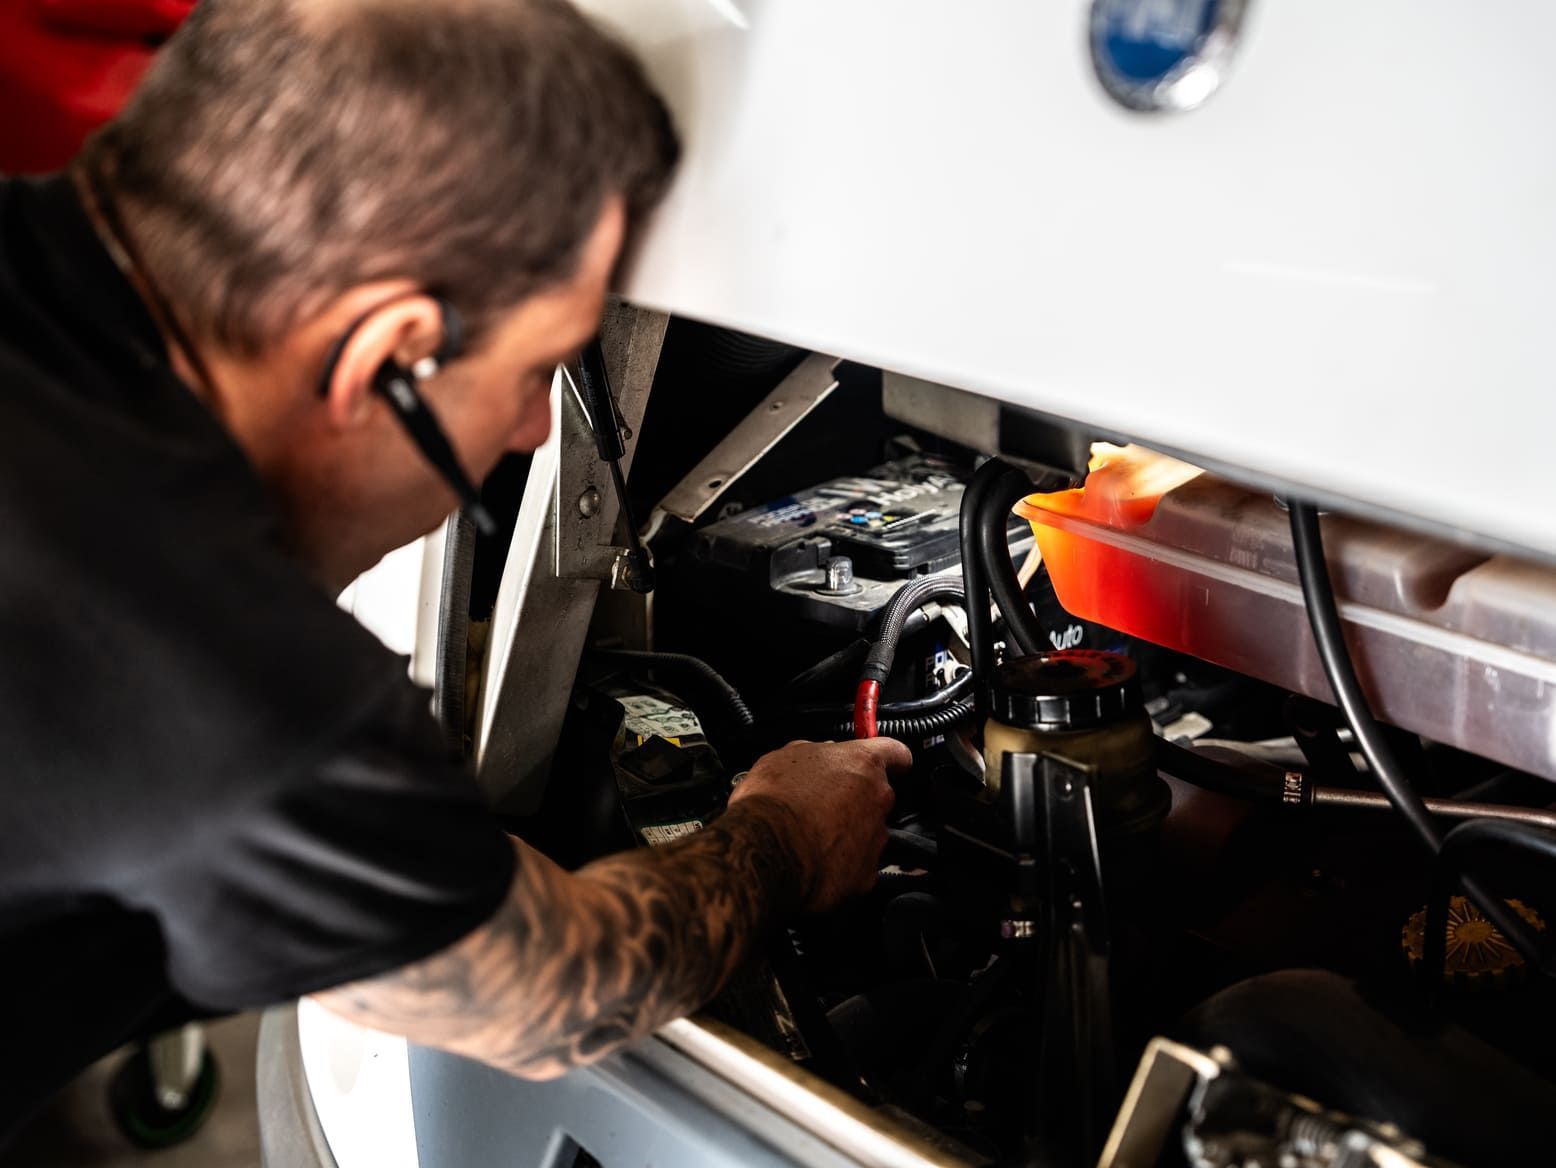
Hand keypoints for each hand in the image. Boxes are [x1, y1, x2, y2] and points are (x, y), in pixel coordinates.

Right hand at [727, 737, 910, 912]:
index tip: (886, 765)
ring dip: (848, 835)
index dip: (890, 759)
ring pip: (869, 833)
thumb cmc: (773, 801)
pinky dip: (841, 866)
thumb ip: (815, 752)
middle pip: (879, 797)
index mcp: (862, 763)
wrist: (765, 851)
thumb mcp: (784, 758)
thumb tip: (822, 754)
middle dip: (857, 802)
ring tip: (812, 838)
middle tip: (824, 807)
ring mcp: (876, 839)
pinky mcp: (867, 875)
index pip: (896, 753)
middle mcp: (878, 799)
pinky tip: (814, 863)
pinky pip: (858, 867)